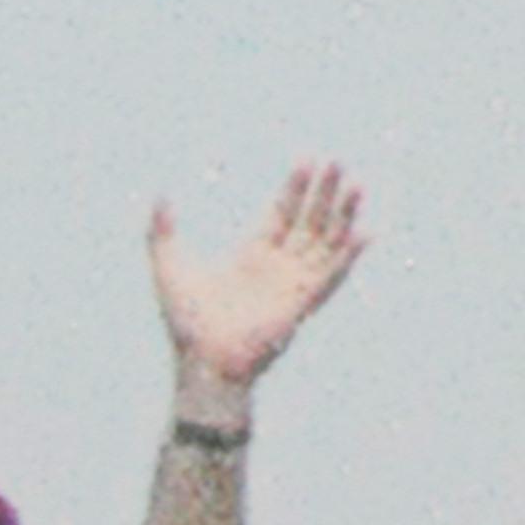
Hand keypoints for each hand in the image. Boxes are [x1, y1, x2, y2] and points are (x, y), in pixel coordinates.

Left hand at [149, 161, 366, 391]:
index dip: (296, 188)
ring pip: (326, 243)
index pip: (281, 214)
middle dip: (324, 193)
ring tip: (357, 185)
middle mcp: (276, 268)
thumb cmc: (186, 325)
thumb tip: (160, 196)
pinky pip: (331, 276)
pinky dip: (348, 256)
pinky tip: (364, 233)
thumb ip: (161, 233)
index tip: (308, 160)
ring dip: (343, 216)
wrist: (204, 364)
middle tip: (337, 162)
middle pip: (308, 222)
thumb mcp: (169, 269)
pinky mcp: (302, 304)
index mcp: (251, 257)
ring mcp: (292, 285)